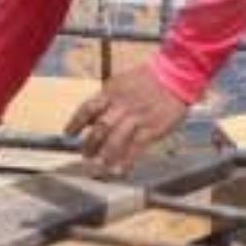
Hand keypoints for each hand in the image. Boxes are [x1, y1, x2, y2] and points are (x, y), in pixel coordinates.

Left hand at [69, 69, 192, 175]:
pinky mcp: (151, 128)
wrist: (177, 74)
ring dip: (104, 156)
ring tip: (98, 166)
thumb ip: (107, 98)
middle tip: (85, 154)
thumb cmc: (149, 77)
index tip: (68, 134)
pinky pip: (135, 148)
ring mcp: (136, 118)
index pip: (87, 108)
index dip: (75, 123)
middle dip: (89, 144)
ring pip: (114, 140)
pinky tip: (120, 172)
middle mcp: (121, 105)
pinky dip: (126, 162)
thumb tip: (90, 116)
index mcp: (112, 91)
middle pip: (99, 128)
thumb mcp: (122, 81)